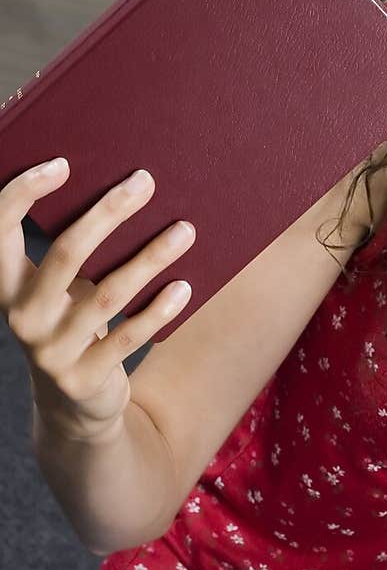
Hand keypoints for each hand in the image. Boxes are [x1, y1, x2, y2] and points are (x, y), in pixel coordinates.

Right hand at [1, 159, 195, 440]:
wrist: (74, 407)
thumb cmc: (72, 325)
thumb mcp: (60, 290)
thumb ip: (74, 251)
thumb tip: (127, 188)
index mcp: (7, 286)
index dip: (23, 193)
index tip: (63, 163)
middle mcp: (22, 316)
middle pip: (65, 253)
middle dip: (108, 212)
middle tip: (145, 181)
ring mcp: (52, 351)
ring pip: (107, 293)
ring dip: (150, 257)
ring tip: (185, 230)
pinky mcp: (85, 377)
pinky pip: (129, 337)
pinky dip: (158, 310)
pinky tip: (184, 287)